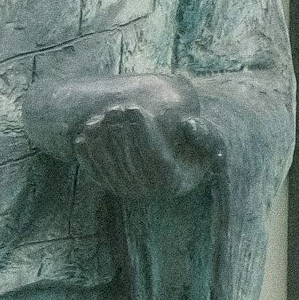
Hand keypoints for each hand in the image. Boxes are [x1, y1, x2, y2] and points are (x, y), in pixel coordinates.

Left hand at [24, 71, 215, 197]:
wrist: (171, 163)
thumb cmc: (193, 150)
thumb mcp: (211, 144)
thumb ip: (205, 135)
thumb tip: (188, 124)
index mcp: (174, 182)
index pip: (154, 156)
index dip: (143, 131)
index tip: (135, 108)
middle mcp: (148, 192)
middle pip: (128, 159)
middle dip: (120, 131)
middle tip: (116, 108)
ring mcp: (125, 190)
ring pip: (108, 163)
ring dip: (102, 138)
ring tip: (102, 115)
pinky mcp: (106, 185)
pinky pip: (92, 168)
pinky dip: (87, 150)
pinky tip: (88, 129)